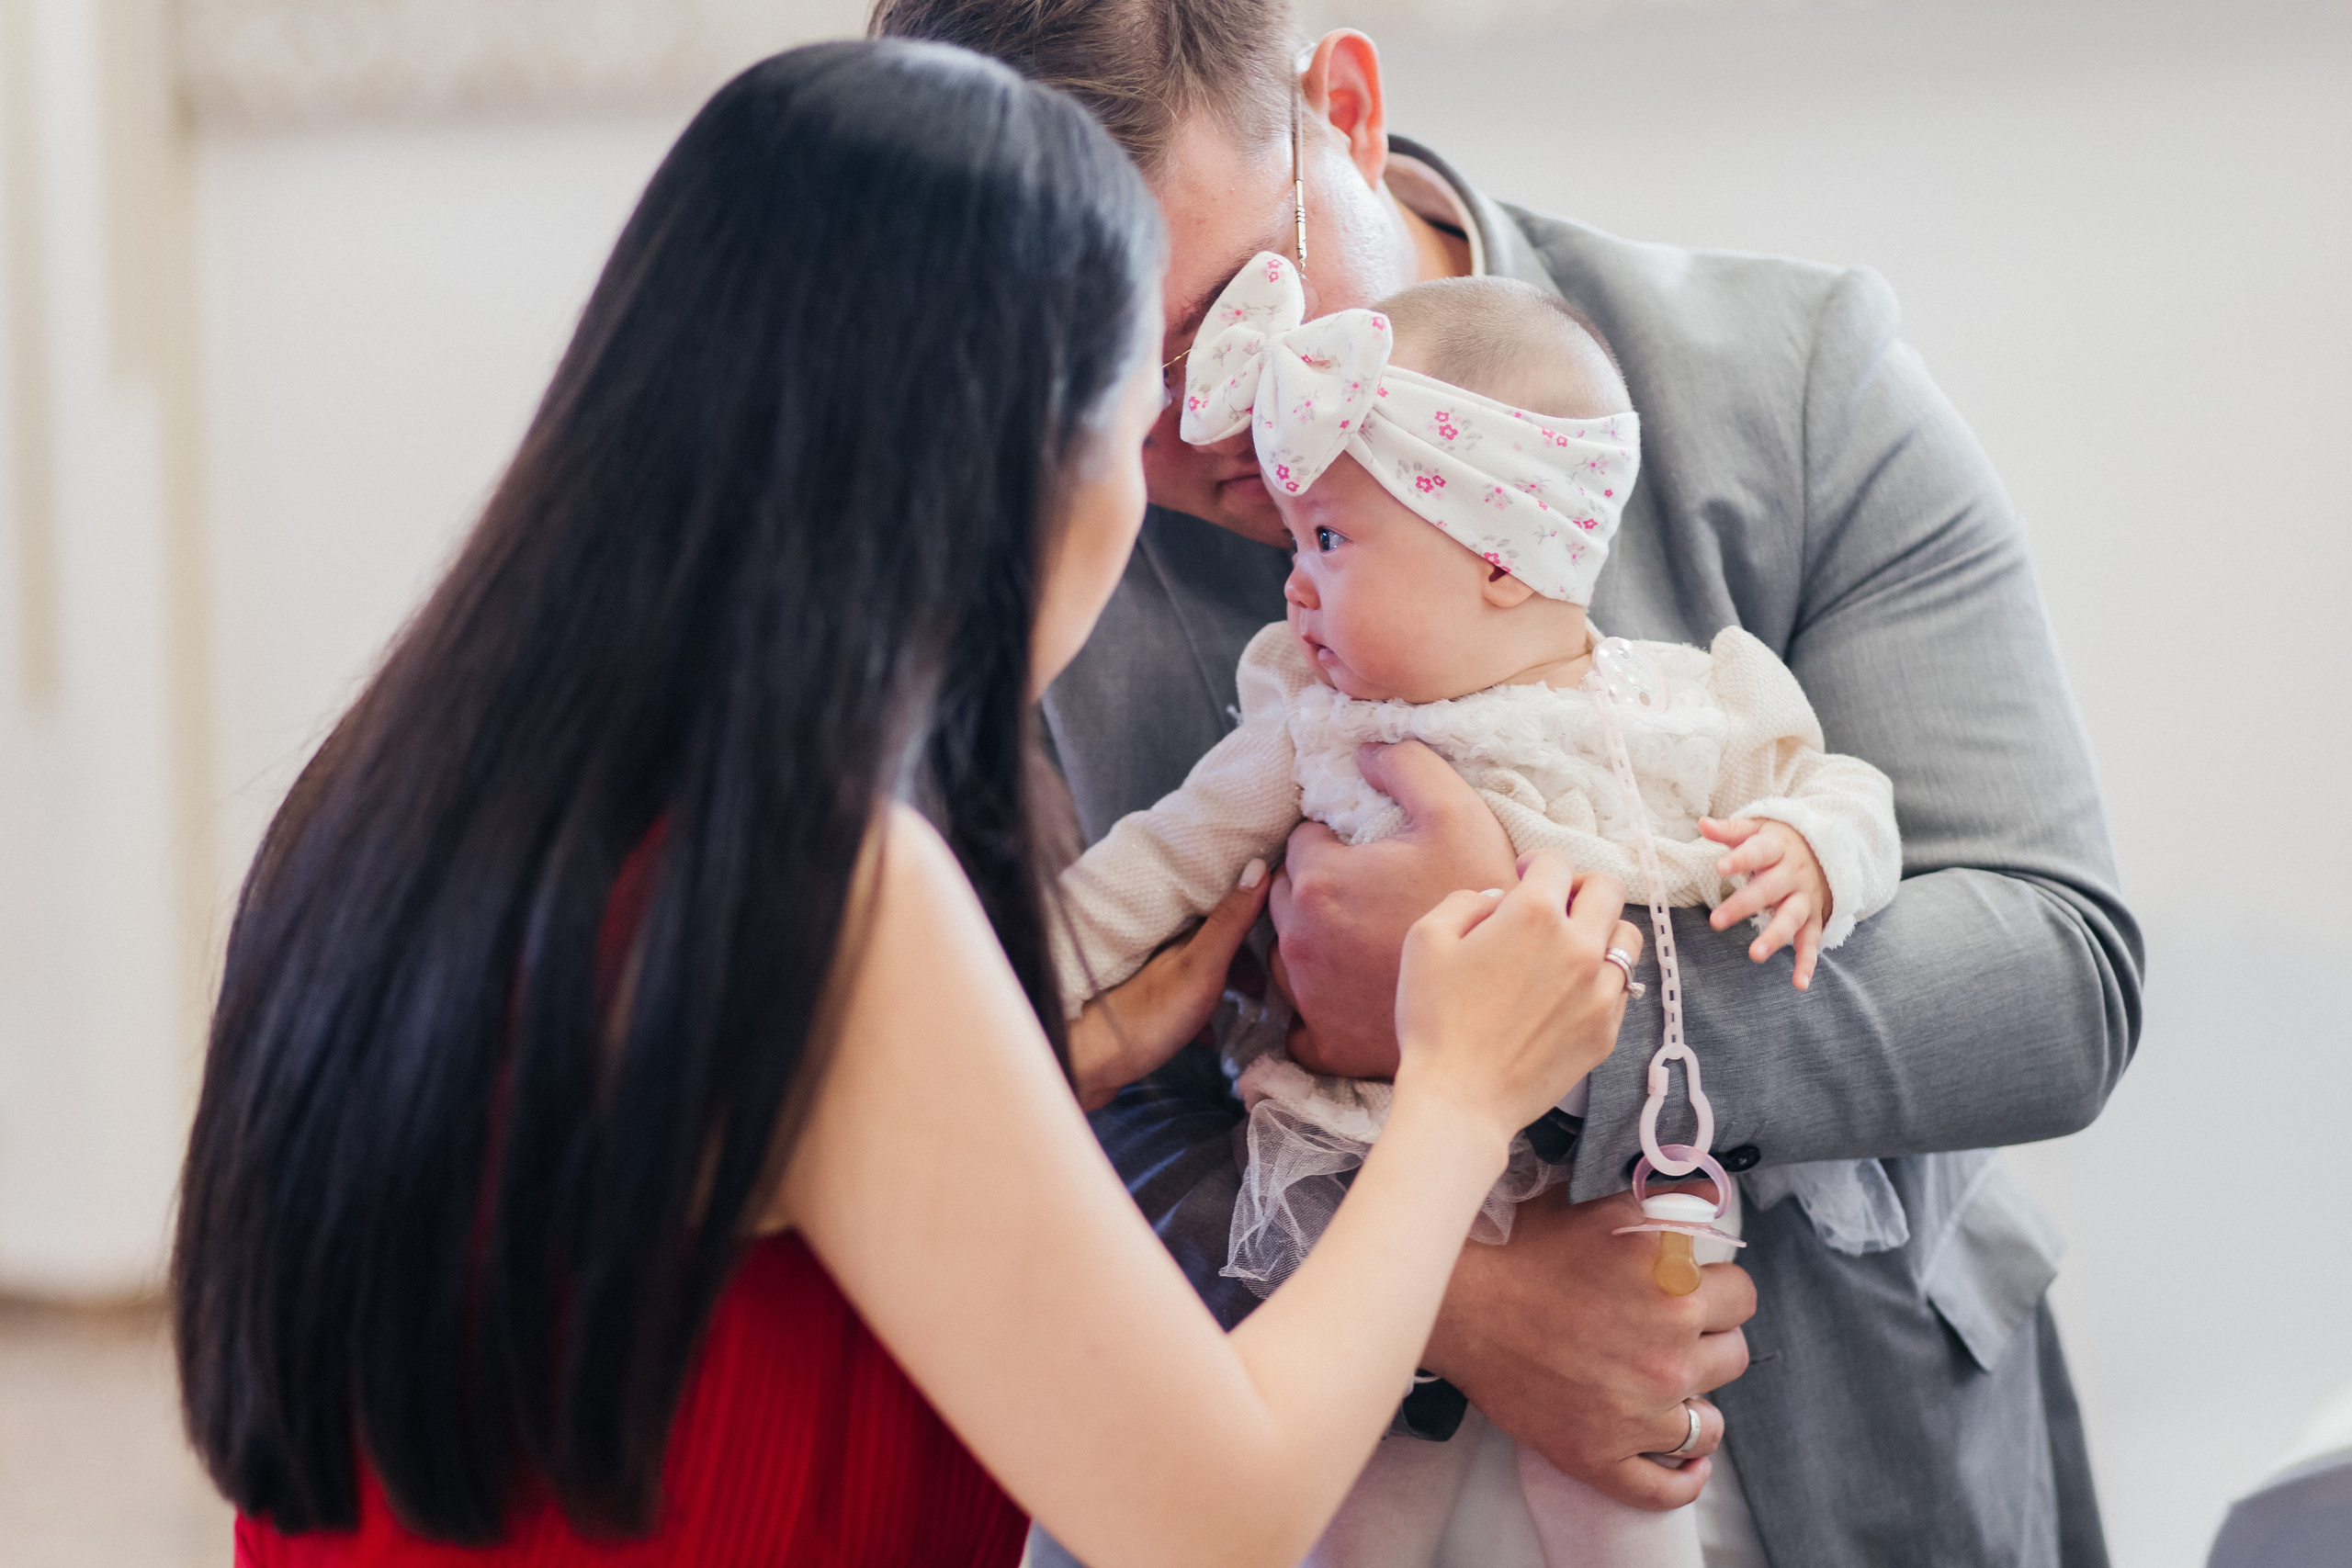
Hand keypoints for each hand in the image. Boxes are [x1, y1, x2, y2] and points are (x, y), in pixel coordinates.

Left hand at [1067, 859, 1271, 1110]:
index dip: (1256, 906)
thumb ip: (1229, 922)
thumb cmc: (1144, 1016)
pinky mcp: (1146, 1007)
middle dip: (1247, 957)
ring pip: (1203, 969)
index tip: (1287, 919)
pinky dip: (1204, 1014)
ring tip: (1250, 1007)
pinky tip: (1211, 1038)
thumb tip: (1258, 865)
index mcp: (1176, 925)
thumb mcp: (1199, 967)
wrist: (1089, 1066)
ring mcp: (1153, 976)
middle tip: (1270, 983)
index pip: (1223, 899)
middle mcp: (1163, 943)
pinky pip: (1186, 1001)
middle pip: (1216, 937)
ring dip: (1228, 985)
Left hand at [1269, 741, 1519, 1077]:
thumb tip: (1366, 753)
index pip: (1304, 842)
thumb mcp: (1457, 814)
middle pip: (1289, 896)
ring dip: (1315, 943)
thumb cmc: (1479, 905)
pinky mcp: (1320, 1041)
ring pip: (1289, 953)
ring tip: (1366, 943)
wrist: (1502, 1004)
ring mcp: (1305, 994)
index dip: (1339, 843)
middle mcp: (1297, 939)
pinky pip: (1298, 1019)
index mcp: (1321, 881)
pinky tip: (1353, 997)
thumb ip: (1407, 767)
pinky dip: (1319, 1008)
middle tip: (1373, 897)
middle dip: (1321, 890)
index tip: (1375, 859)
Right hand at [1391, 850, 1645, 1145]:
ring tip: (1570, 947)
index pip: (1556, 862)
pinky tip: (1568, 991)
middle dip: (1579, 885)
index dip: (1536, 862)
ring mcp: (1601, 990)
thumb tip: (1497, 899)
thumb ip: (1465, 901)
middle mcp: (1579, 946)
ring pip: (1626, 936)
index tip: (1524, 875)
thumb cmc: (1435, 1019)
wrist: (1460, 1099)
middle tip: (1555, 903)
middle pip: (1608, 888)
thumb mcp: (1425, 940)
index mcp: (1535, 915)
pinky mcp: (1607, 1029)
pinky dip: (1600, 977)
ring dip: (1600, 929)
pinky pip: (1621, 986)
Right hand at [1423, 1186, 1755, 1508]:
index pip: (1743, 1295)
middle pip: (1734, 1355)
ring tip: (1667, 1387)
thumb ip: (1664, 1203)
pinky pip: (1667, 1486)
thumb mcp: (1597, 1206)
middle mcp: (1666, 1347)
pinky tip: (1687, 1461)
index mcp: (1671, 1283)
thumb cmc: (1520, 1250)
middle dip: (1709, 1342)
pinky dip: (1684, 1477)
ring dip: (1694, 1402)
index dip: (1719, 1289)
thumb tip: (1710, 1196)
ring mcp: (1638, 1410)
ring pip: (1710, 1421)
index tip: (1695, 1291)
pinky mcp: (1601, 1454)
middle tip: (1670, 1333)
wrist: (1456, 1302)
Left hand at [1701, 816, 1831, 988]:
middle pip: (1768, 889)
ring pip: (1791, 918)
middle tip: (1716, 922)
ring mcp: (1805, 897)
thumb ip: (1731, 830)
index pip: (1758, 851)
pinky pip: (1811, 941)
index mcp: (1777, 848)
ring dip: (1774, 937)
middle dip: (1744, 905)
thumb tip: (1702, 823)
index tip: (1719, 868)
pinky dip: (1807, 962)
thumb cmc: (1779, 841)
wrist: (1829, 849)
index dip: (1740, 859)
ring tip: (1755, 955)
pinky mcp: (1814, 917)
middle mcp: (1793, 874)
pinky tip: (1799, 983)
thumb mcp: (1758, 829)